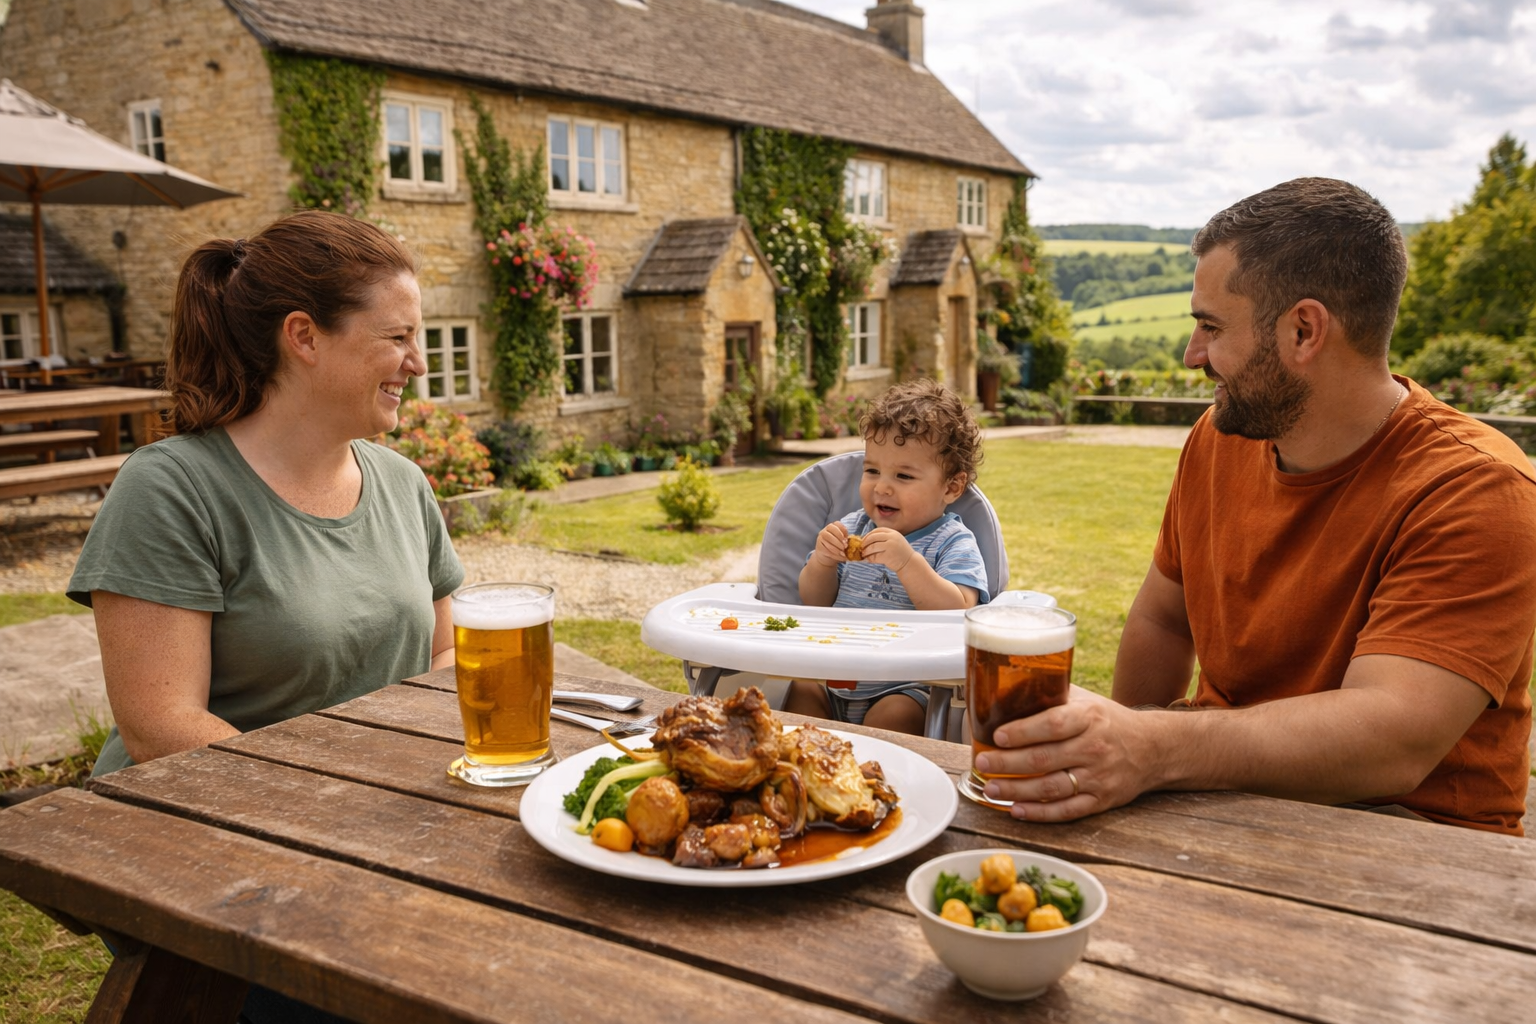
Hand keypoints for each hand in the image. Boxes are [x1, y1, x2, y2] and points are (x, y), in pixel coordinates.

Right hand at [812, 522, 849, 566]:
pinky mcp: (819, 546)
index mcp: (833, 527)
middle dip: (839, 538)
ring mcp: (821, 537)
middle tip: (845, 546)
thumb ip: (846, 540)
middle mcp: (825, 530)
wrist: (826, 556)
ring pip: (828, 538)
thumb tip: (852, 544)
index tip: (847, 538)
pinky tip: (839, 556)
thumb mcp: (842, 542)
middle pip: (831, 529)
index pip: (837, 523)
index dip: (843, 530)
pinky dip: (834, 553)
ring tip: (843, 553)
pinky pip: (826, 548)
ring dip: (837, 546)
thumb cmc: (836, 547)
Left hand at [858, 527, 913, 573]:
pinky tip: (868, 560)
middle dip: (865, 542)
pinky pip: (875, 557)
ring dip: (866, 551)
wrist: (910, 563)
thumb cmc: (900, 553)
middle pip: (873, 537)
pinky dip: (870, 558)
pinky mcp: (888, 556)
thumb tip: (866, 540)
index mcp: (893, 533)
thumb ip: (884, 538)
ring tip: (863, 554)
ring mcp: (890, 547)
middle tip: (861, 547)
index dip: (868, 535)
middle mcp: (892, 538)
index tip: (864, 540)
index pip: (877, 530)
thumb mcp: (895, 541)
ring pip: (872, 547)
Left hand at [972, 685, 1158, 821]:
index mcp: (1089, 717)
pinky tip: (1016, 809)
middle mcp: (1095, 747)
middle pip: (1045, 758)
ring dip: (1016, 790)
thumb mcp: (1086, 700)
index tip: (997, 736)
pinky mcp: (1102, 801)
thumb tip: (1006, 690)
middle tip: (982, 763)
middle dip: (1008, 763)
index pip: (1053, 724)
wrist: (1153, 748)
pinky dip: (1039, 812)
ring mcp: (1099, 777)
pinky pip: (1067, 810)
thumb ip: (1053, 696)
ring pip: (1052, 787)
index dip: (1023, 731)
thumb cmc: (1109, 721)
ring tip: (990, 788)